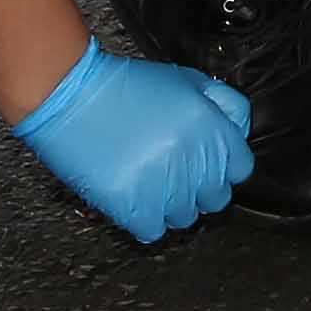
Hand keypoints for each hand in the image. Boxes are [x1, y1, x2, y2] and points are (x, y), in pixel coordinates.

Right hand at [8, 40, 251, 244]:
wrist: (71, 94)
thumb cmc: (125, 86)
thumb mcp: (185, 80)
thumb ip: (223, 104)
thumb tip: (239, 131)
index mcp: (212, 129)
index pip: (240, 169)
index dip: (221, 167)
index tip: (203, 165)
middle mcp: (195, 160)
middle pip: (215, 198)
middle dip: (197, 188)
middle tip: (172, 173)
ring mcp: (164, 186)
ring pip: (184, 217)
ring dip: (168, 205)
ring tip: (146, 181)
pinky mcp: (132, 205)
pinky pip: (153, 231)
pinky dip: (143, 220)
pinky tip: (132, 198)